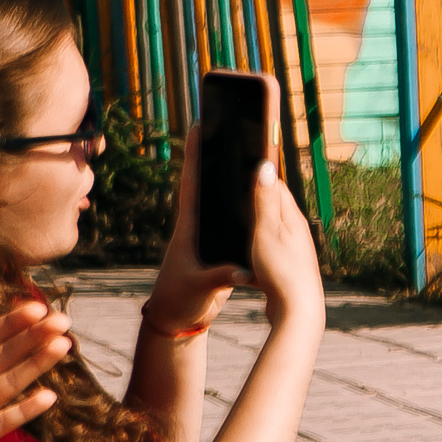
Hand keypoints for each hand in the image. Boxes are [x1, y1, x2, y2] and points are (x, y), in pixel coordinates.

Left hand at [0, 288, 71, 441]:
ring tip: (62, 345)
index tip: (37, 308)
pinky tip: (47, 397)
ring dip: (37, 365)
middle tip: (63, 321)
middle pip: (7, 355)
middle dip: (35, 338)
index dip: (12, 323)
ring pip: (10, 383)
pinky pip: (3, 423)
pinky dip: (24, 411)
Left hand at [144, 124, 238, 337]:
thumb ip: (219, 277)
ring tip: (253, 147)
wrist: (177, 319)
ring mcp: (210, 234)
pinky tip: (264, 191)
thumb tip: (241, 272)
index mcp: (189, 227)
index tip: (199, 124)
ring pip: (224, 198)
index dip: (194, 155)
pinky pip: (235, 218)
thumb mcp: (198, 287)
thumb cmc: (179, 300)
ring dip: (236, 175)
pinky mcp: (221, 246)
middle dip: (220, 153)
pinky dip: (247, 203)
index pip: (191, 183)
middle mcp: (199, 224)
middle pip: (210, 182)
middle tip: (232, 123)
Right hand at [244, 164, 322, 328]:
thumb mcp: (267, 231)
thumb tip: (266, 165)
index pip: (277, 186)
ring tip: (236, 223)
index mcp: (292, 218)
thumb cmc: (281, 269)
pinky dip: (257, 249)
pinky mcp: (286, 270)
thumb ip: (265, 201)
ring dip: (255, 226)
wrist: (296, 311)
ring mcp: (293, 251)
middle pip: (275, 208)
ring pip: (270, 232)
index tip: (242, 166)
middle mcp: (296, 233)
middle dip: (256, 199)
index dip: (260, 175)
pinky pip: (268, 253)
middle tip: (234, 192)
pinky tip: (244, 256)